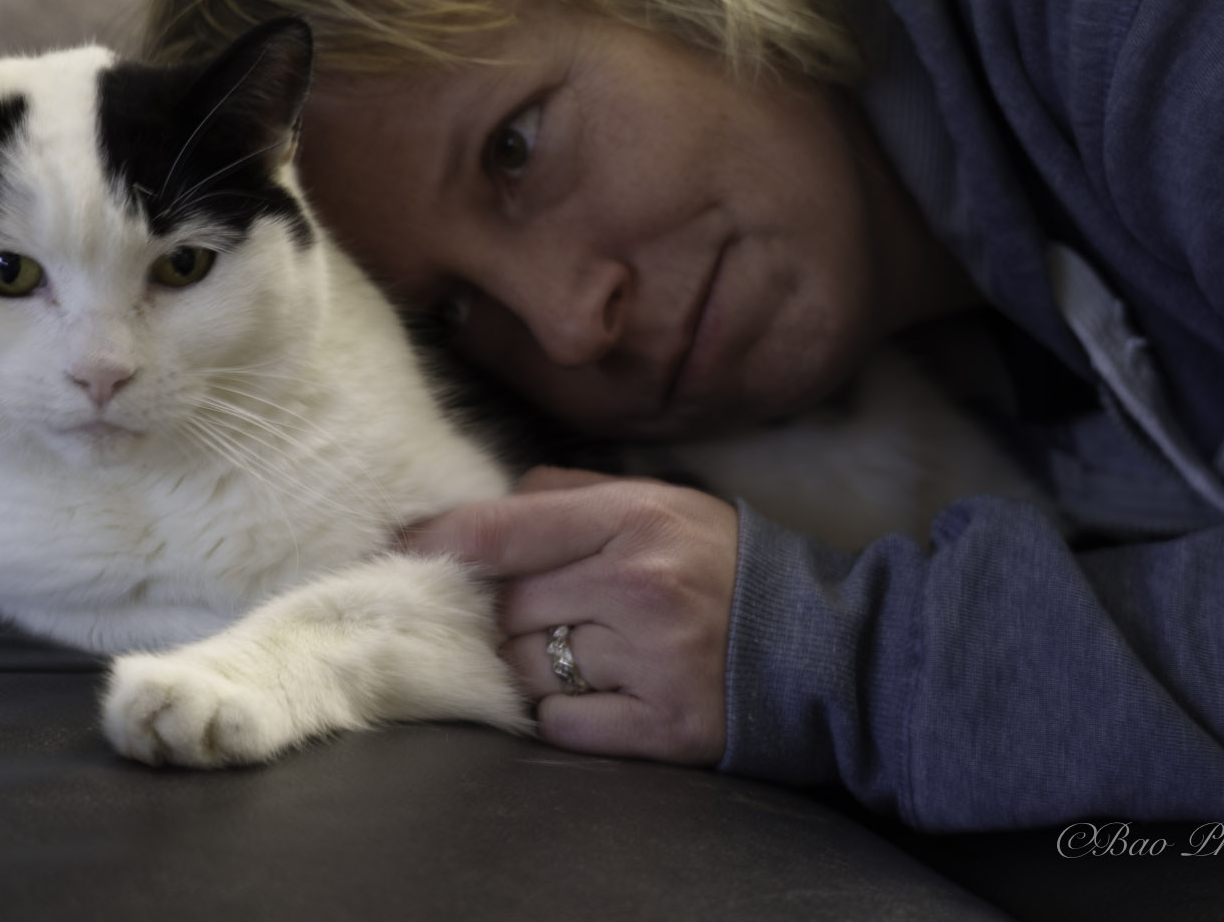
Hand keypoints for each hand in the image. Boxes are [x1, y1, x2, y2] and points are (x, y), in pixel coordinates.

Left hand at [403, 465, 737, 763]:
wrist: (823, 645)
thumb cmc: (724, 565)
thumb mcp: (660, 501)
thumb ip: (571, 495)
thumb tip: (488, 505)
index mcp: (636, 520)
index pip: (504, 530)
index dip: (439, 542)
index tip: (399, 548)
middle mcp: (639, 588)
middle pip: (506, 607)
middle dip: (504, 612)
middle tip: (535, 611)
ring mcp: (651, 663)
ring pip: (524, 668)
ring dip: (530, 664)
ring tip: (575, 651)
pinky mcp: (663, 729)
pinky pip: (560, 725)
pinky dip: (561, 714)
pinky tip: (595, 694)